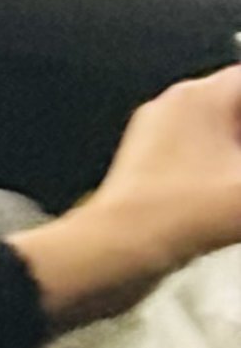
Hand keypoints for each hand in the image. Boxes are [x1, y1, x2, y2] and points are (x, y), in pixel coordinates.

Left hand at [12, 63, 240, 327]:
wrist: (119, 248)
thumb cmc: (182, 213)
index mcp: (199, 98)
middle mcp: (174, 107)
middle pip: (235, 104)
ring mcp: (158, 135)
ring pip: (217, 130)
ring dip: (237, 148)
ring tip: (238, 184)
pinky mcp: (151, 166)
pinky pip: (199, 154)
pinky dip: (224, 166)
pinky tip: (231, 196)